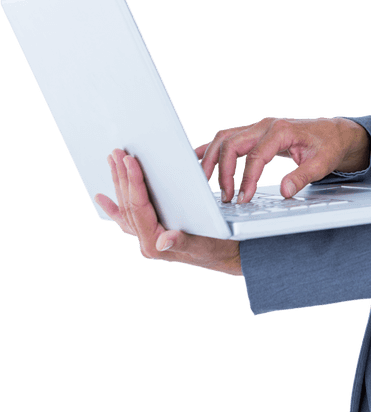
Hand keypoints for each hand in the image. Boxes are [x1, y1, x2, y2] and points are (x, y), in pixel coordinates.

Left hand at [95, 149, 241, 275]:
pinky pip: (127, 219)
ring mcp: (147, 238)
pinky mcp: (151, 233)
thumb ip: (182, 242)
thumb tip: (161, 243)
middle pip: (128, 205)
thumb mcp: (205, 243)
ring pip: (126, 207)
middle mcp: (147, 242)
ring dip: (118, 183)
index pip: (138, 207)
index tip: (129, 160)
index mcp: (155, 244)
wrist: (228, 257)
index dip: (133, 181)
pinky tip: (101, 198)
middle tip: (117, 154)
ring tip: (112, 162)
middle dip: (122, 177)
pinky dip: (113, 207)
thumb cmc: (220, 248)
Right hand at [196, 116, 370, 203]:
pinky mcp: (254, 134)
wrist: (333, 133)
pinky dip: (212, 149)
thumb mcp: (322, 164)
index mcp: (281, 131)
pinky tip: (198, 160)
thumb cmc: (328, 146)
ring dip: (212, 160)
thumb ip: (303, 177)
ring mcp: (258, 128)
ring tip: (206, 184)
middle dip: (222, 170)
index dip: (247, 179)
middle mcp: (265, 126)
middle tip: (225, 196)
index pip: (255, 155)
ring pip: (225, 139)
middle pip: (231, 143)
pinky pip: (228, 139)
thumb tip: (284, 191)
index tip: (243, 199)